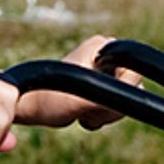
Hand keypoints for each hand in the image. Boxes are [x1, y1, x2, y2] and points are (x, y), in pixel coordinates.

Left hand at [13, 33, 135, 129]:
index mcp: (104, 47)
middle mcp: (106, 55)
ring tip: (82, 113)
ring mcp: (104, 70)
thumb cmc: (47, 99)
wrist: (27, 106)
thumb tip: (132, 92)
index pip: (135, 73)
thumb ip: (110, 94)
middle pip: (134, 88)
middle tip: (86, 110)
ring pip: (125, 100)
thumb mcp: (81, 99)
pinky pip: (116, 106)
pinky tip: (83, 116)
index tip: (94, 99)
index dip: (120, 93)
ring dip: (105, 114)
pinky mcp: (100, 84)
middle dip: (111, 107)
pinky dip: (101, 116)